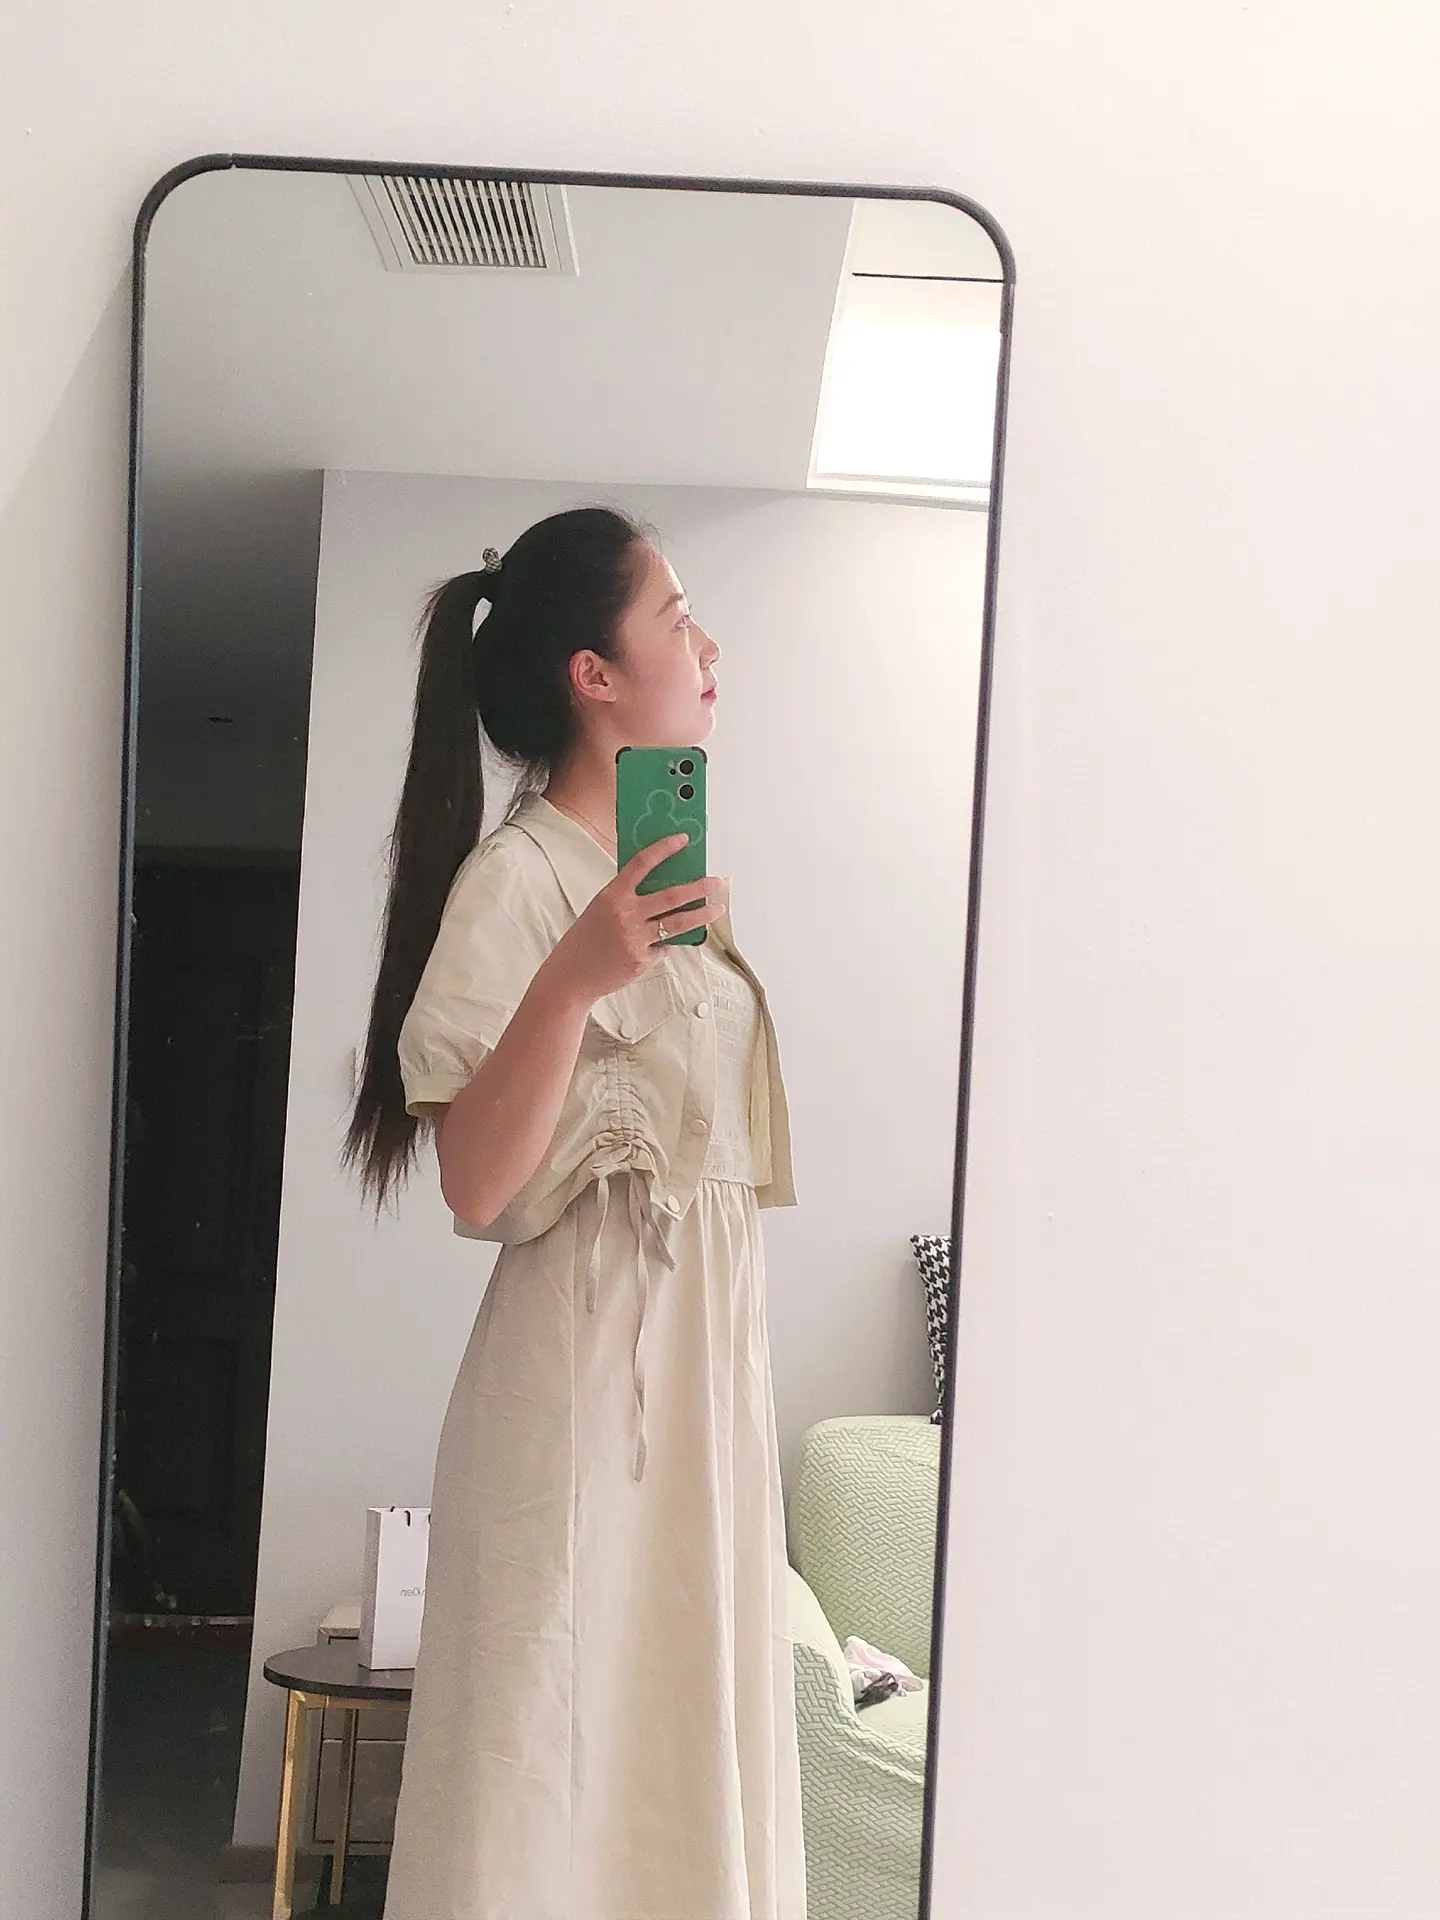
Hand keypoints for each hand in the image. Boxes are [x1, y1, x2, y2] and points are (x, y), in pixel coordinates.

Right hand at [546, 836, 726, 1005]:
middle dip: (699, 887)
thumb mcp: (601, 908)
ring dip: (702, 915)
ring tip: (717, 909)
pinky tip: (670, 941)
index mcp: (612, 895)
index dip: (664, 849)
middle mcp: (625, 915)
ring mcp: (635, 939)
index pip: (642, 863)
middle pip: (671, 896)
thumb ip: (626, 897)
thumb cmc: (585, 938)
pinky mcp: (642, 960)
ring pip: (678, 924)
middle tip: (716, 882)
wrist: (571, 975)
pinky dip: (669, 942)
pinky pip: (665, 947)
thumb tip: (660, 885)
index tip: (683, 840)